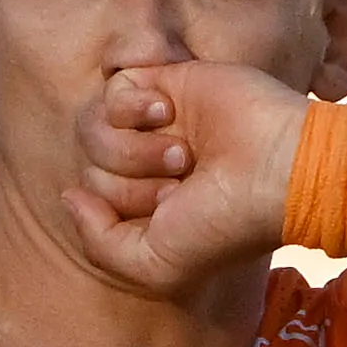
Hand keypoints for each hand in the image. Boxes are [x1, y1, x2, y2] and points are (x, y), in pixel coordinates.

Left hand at [55, 56, 305, 306]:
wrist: (278, 168)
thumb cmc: (223, 223)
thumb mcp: (154, 264)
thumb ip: (98, 242)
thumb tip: (68, 196)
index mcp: (147, 208)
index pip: (94, 203)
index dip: (123, 210)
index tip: (172, 211)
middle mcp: (147, 167)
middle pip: (90, 170)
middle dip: (130, 182)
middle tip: (181, 181)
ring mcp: (155, 125)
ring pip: (93, 131)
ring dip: (132, 148)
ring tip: (180, 152)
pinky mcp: (165, 81)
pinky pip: (112, 90)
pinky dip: (133, 107)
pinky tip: (168, 112)